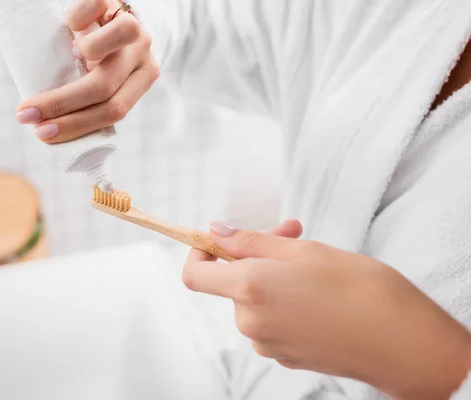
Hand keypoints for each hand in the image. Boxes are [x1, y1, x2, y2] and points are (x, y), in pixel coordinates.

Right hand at [16, 0, 158, 143]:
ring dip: (81, 57)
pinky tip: (71, 25)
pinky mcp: (114, 1)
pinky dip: (77, 18)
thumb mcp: (105, 75)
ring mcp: (133, 27)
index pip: (113, 111)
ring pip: (106, 50)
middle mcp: (142, 55)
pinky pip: (94, 10)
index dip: (76, 126)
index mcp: (142, 79)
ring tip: (69, 54)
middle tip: (27, 116)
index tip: (42, 134)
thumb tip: (49, 128)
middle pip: (104, 89)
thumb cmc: (101, 50)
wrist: (112, 9)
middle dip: (61, 105)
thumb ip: (93, 97)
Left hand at [183, 221, 470, 399]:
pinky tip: (318, 294)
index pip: (195, 274)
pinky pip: (271, 321)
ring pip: (254, 300)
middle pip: (232, 282)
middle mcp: (250, 321)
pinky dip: (284, 301)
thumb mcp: (303, 250)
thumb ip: (251, 241)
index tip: (219, 239)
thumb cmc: (360, 289)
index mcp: (249, 289)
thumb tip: (216, 231)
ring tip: (313, 264)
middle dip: (256, 254)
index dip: (200, 253)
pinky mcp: (285, 356)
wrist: (402, 343)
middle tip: (294, 231)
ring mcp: (267, 343)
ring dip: (273, 276)